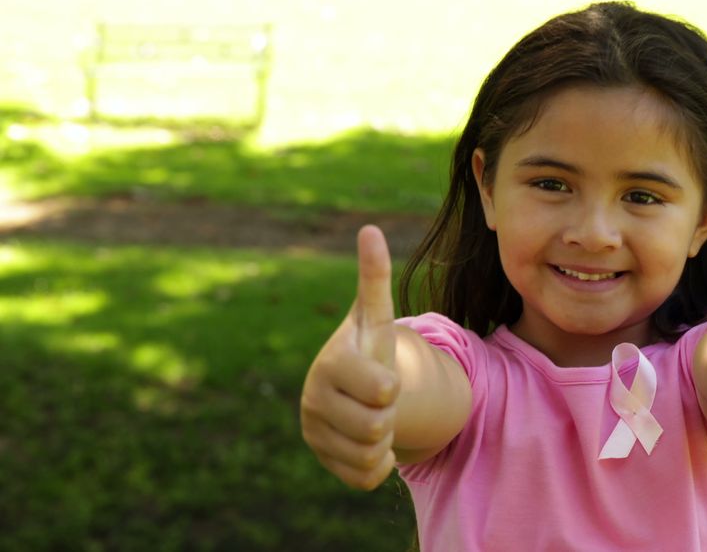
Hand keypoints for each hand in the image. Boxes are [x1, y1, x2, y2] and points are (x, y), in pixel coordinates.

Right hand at [300, 225, 399, 489]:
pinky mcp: (323, 460)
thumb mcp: (374, 316)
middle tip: (378, 397)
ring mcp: (315, 432)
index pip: (382, 390)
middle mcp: (315, 399)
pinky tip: (368, 442)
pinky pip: (366, 478)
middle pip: (378, 426)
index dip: (390, 388)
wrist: (347, 387)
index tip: (383, 379)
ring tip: (372, 414)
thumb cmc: (367, 348)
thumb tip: (371, 229)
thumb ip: (374, 278)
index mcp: (332, 364)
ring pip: (371, 454)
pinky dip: (377, 464)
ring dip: (385, 439)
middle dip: (389, 413)